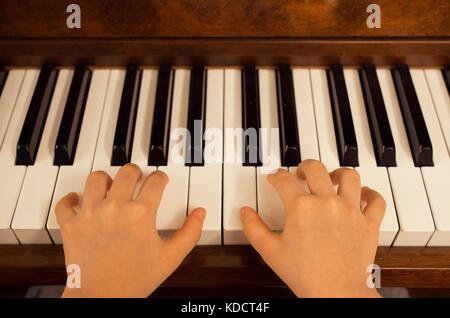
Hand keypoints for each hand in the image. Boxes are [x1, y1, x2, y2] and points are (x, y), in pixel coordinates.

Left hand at [56, 164, 205, 297]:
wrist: (102, 298)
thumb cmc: (135, 280)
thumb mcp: (171, 258)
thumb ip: (190, 233)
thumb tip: (199, 213)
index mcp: (141, 213)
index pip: (155, 181)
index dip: (161, 178)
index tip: (160, 181)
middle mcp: (115, 207)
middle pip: (127, 172)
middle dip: (136, 172)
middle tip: (138, 178)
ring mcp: (91, 214)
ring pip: (96, 179)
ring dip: (105, 179)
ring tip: (110, 185)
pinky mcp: (72, 225)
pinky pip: (65, 204)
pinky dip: (70, 199)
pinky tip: (77, 199)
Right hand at [240, 160, 384, 297]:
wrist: (336, 293)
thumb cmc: (306, 275)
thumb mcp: (270, 251)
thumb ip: (254, 228)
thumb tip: (246, 212)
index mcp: (301, 207)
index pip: (283, 180)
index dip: (275, 176)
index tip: (274, 178)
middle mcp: (326, 202)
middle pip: (315, 168)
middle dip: (304, 166)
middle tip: (299, 173)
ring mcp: (350, 211)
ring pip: (349, 176)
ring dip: (338, 173)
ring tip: (332, 177)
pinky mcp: (368, 223)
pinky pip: (376, 200)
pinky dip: (370, 194)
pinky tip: (362, 194)